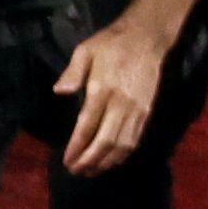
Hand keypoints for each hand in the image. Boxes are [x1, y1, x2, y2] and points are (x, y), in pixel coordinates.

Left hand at [52, 13, 168, 176]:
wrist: (148, 36)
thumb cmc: (112, 43)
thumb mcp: (86, 50)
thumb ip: (72, 72)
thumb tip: (59, 91)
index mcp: (103, 90)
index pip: (87, 126)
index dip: (77, 147)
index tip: (67, 161)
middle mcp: (121, 103)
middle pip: (106, 141)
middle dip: (90, 161)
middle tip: (76, 172)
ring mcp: (137, 108)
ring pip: (122, 144)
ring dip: (106, 162)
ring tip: (90, 172)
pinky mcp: (147, 110)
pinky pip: (135, 138)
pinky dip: (123, 154)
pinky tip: (111, 161)